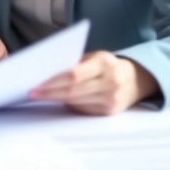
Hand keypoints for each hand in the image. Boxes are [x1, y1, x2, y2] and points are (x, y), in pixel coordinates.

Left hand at [30, 52, 159, 115]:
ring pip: (77, 102)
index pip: (74, 75)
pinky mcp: (110, 112)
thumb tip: (48, 73)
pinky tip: (60, 100)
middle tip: (34, 93)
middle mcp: (110, 81)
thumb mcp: (95, 57)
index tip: (37, 85)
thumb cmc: (108, 65)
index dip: (53, 82)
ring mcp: (111, 99)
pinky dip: (70, 105)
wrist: (136, 79)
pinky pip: (84, 110)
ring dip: (57, 100)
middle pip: (73, 91)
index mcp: (104, 63)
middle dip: (50, 93)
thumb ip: (76, 64)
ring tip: (42, 96)